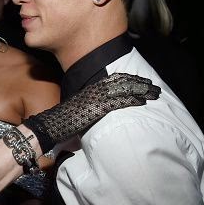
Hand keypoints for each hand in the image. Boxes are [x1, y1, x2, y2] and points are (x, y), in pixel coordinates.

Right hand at [24, 72, 160, 152]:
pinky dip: (131, 101)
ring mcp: (95, 99)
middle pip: (121, 83)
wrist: (48, 125)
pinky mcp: (96, 108)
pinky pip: (117, 102)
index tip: (141, 81)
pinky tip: (142, 102)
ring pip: (123, 90)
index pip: (113, 80)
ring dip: (140, 91)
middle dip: (139, 84)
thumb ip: (89, 109)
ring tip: (154, 93)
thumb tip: (98, 114)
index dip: (129, 79)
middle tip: (154, 86)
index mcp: (89, 90)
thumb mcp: (77, 111)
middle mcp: (93, 91)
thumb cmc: (60, 122)